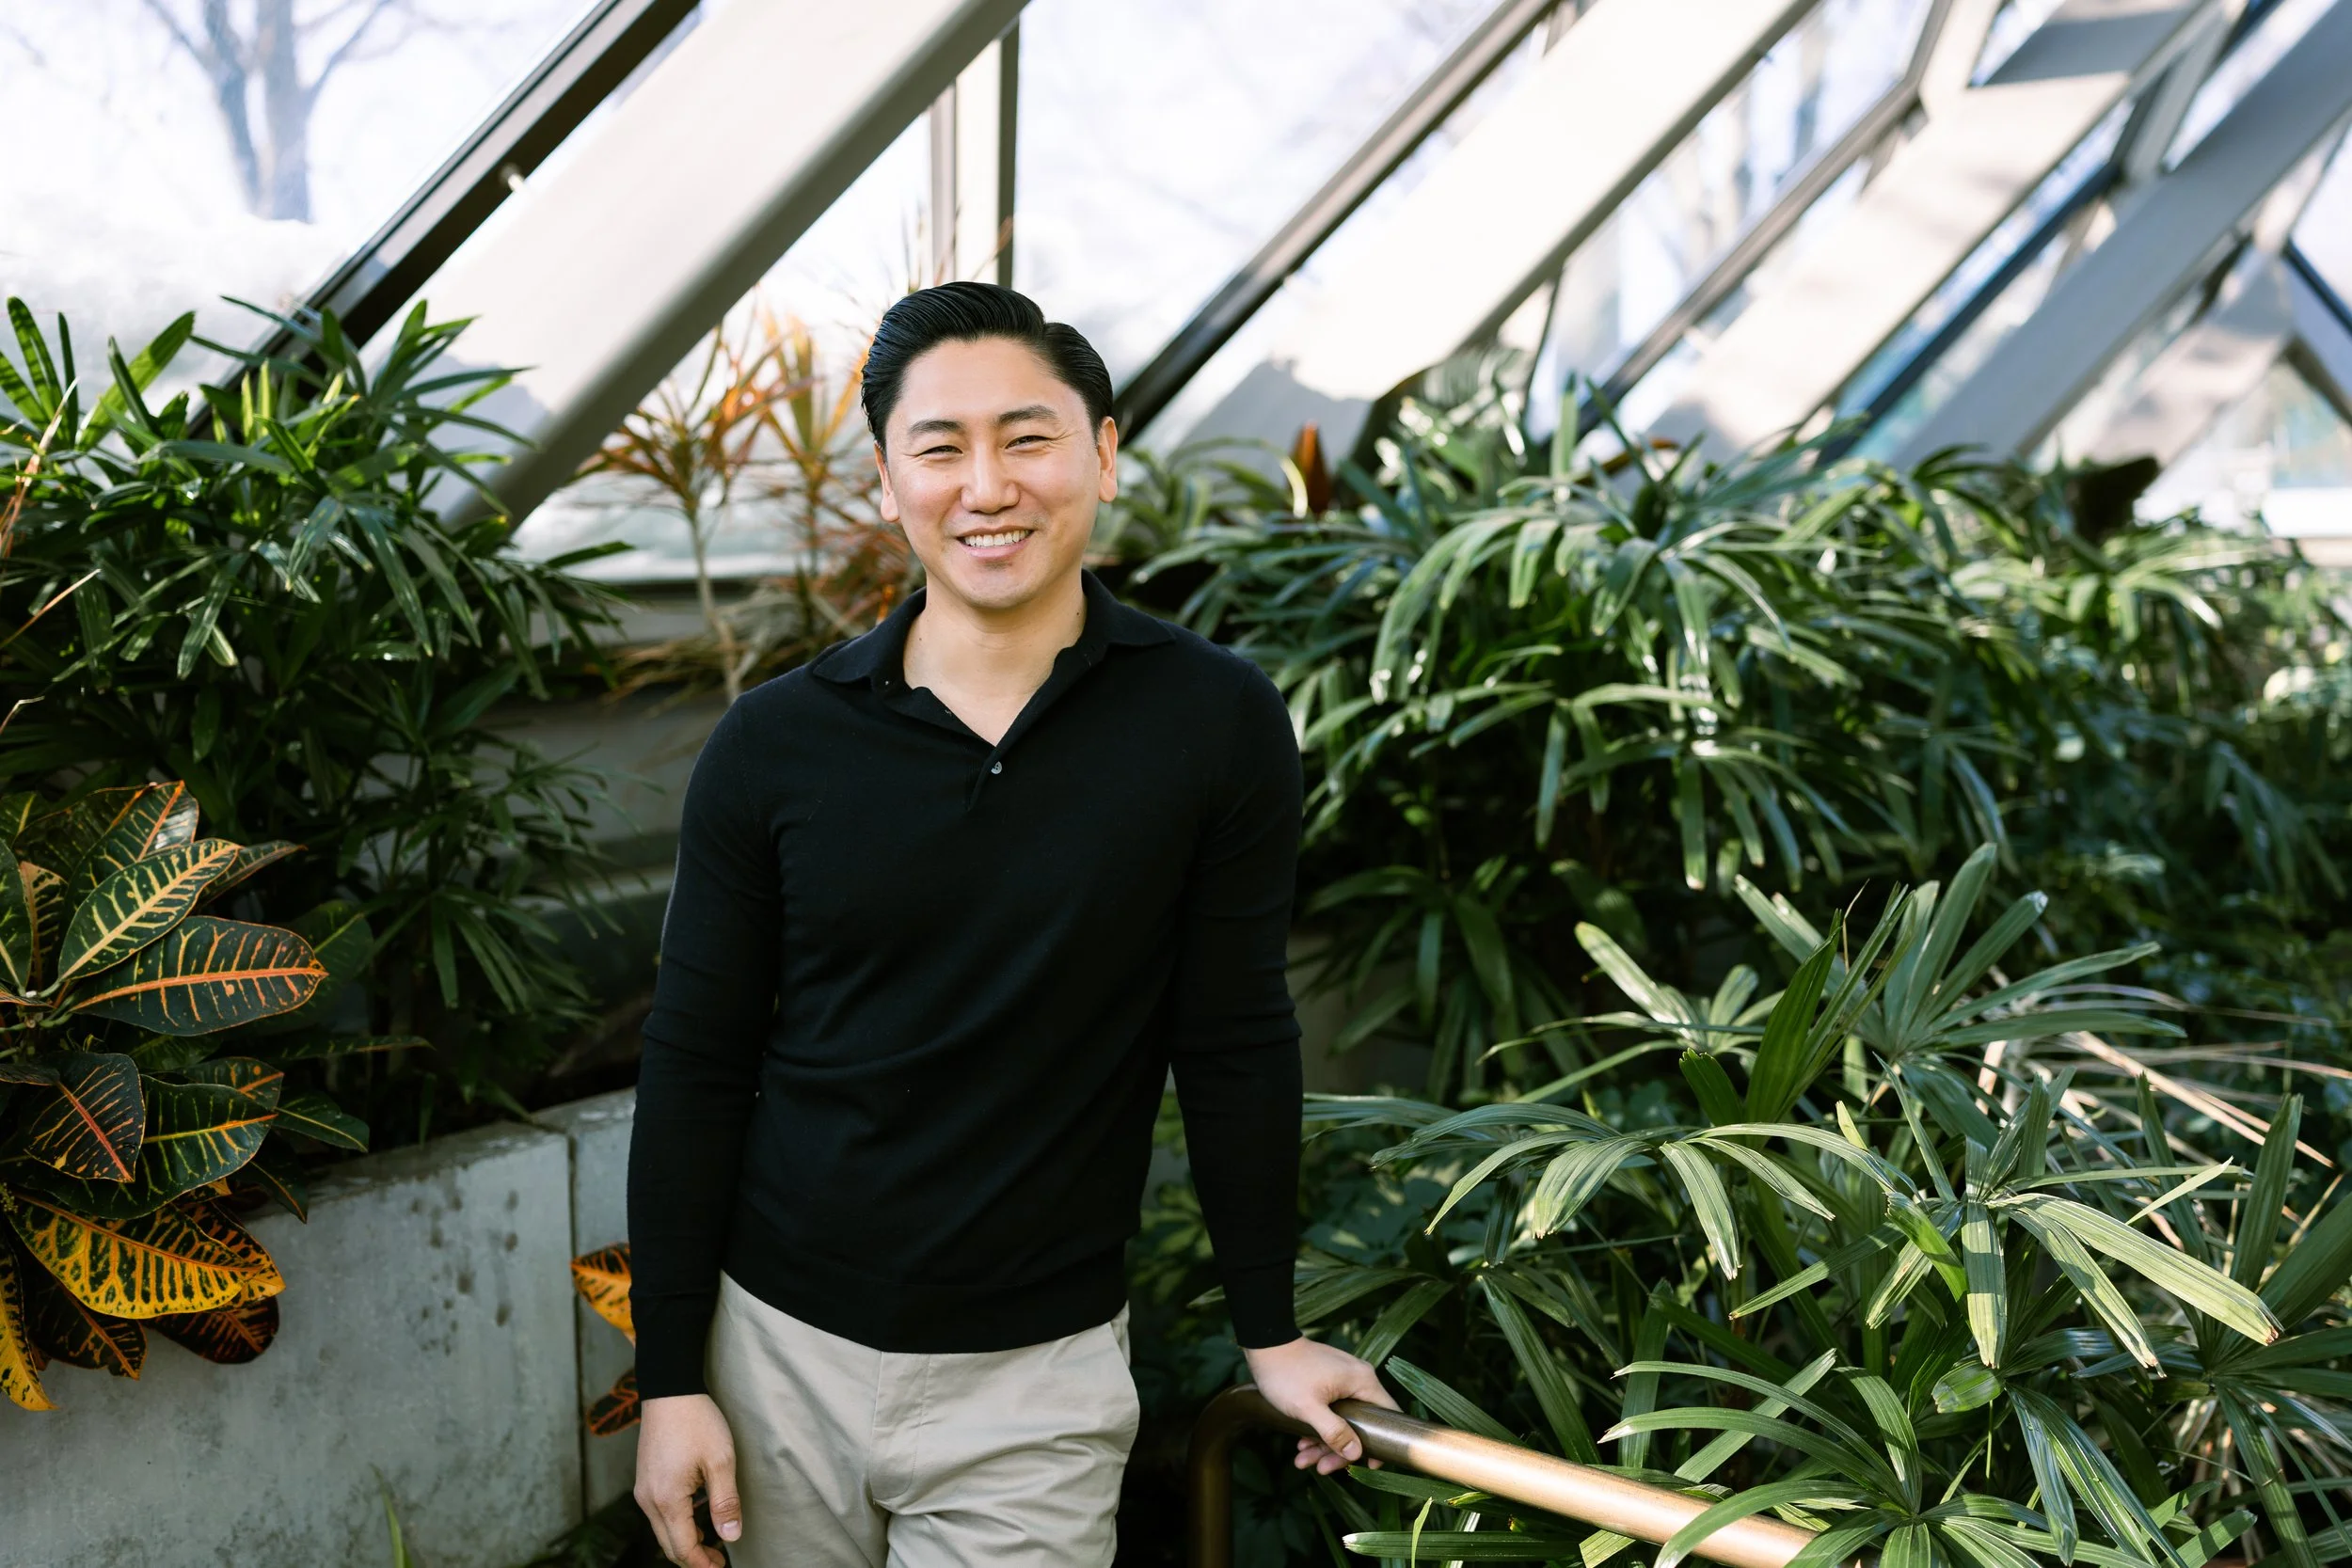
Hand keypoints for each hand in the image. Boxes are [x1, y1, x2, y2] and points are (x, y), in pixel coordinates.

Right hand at [636, 1393, 742, 1566]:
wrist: (669, 1390)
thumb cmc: (697, 1421)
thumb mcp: (720, 1460)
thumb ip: (725, 1502)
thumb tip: (731, 1536)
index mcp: (667, 1499)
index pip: (683, 1548)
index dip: (702, 1564)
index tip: (722, 1567)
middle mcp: (648, 1500)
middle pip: (668, 1545)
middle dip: (693, 1558)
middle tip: (719, 1560)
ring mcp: (643, 1490)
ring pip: (662, 1531)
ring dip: (685, 1542)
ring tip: (712, 1541)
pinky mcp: (644, 1481)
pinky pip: (658, 1514)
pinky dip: (676, 1524)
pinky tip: (696, 1518)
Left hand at [1243, 1337, 1397, 1474]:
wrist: (1264, 1345)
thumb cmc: (1286, 1374)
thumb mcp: (1309, 1408)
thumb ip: (1334, 1431)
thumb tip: (1356, 1454)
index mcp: (1362, 1381)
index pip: (1387, 1416)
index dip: (1382, 1443)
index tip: (1368, 1464)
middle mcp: (1358, 1378)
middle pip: (1361, 1424)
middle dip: (1339, 1449)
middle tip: (1322, 1468)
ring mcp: (1343, 1380)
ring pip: (1343, 1420)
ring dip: (1323, 1443)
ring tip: (1303, 1460)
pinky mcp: (1329, 1381)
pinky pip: (1331, 1411)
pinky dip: (1318, 1429)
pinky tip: (1301, 1443)